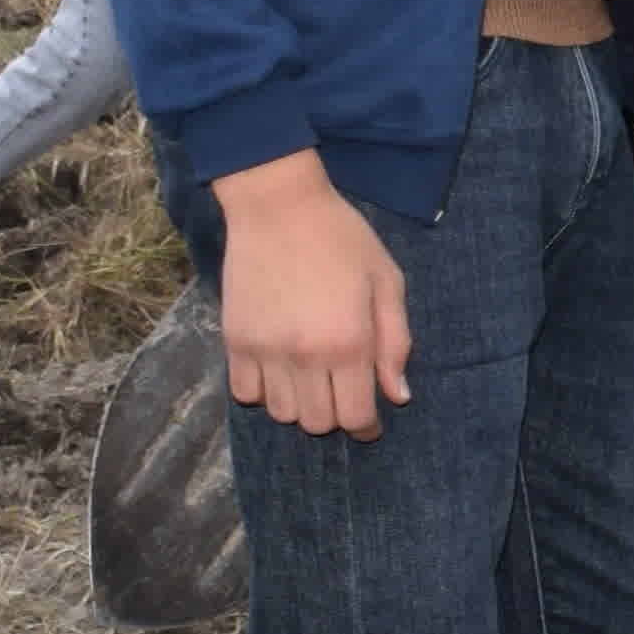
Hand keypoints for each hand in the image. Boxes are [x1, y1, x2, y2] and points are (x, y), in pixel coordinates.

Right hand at [211, 153, 406, 437]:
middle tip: (341, 390)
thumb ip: (396, 342)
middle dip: (335, 415)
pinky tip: (279, 369)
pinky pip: (245, 393)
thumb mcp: (386, 281)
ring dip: (300, 405)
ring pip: (281, 413)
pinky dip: (264, 391)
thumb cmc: (342, 238)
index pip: (355, 416)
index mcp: (349, 342)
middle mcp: (306, 355)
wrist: (278, 206)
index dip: (366, 426)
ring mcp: (266, 350)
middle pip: (317, 422)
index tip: (370, 420)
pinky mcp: (235, 340)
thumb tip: (398, 396)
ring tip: (310, 378)